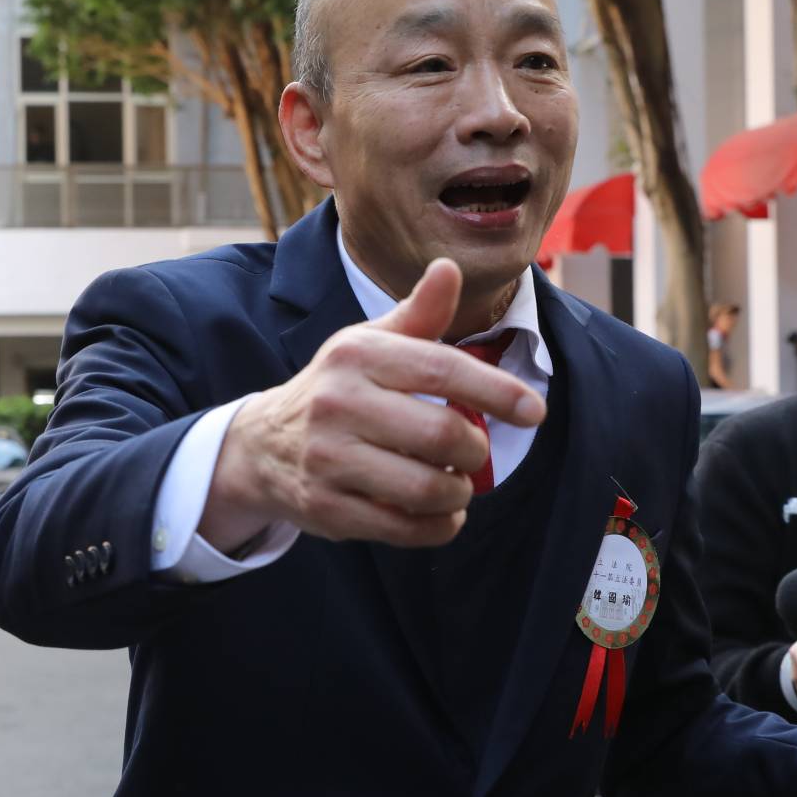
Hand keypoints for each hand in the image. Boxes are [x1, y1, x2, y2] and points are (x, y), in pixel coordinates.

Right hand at [200, 259, 544, 548]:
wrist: (262, 445)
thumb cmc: (337, 389)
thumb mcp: (369, 344)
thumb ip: (418, 313)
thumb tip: (449, 267)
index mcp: (357, 356)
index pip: (442, 370)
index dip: (497, 391)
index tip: (534, 412)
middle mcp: (338, 404)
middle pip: (442, 435)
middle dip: (474, 450)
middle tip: (471, 451)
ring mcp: (329, 459)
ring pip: (426, 489)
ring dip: (458, 492)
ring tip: (455, 482)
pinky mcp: (327, 509)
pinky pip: (404, 528)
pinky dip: (438, 526)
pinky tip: (441, 513)